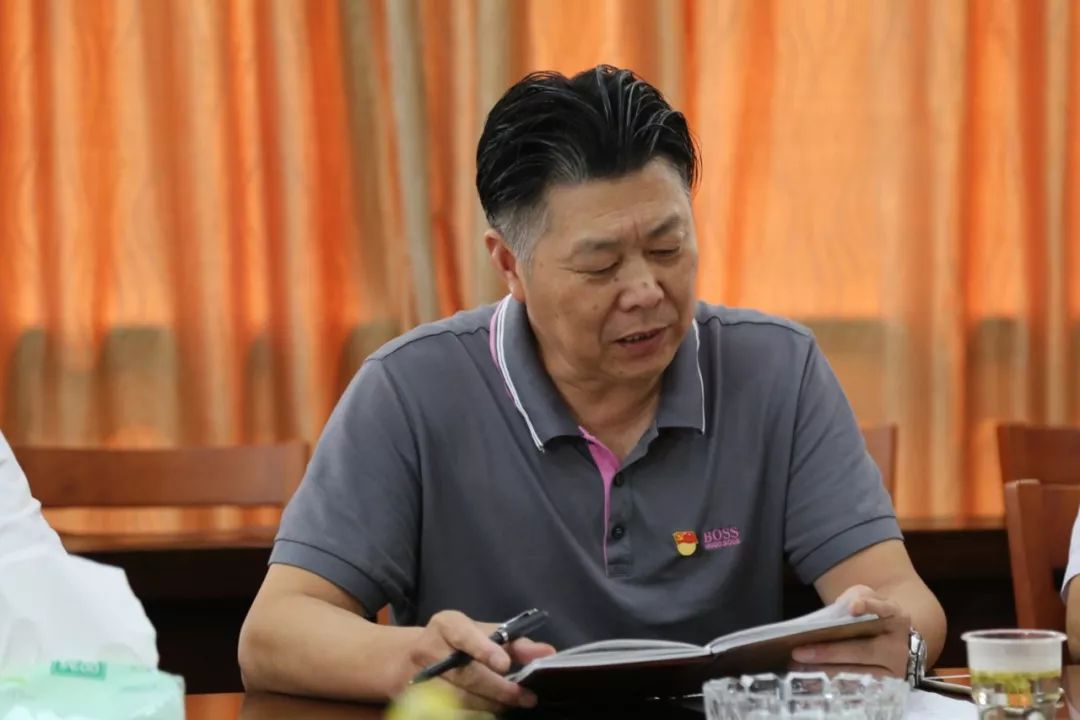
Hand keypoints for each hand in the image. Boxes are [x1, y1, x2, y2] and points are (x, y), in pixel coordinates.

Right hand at [399, 610, 555, 711]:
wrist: (409, 659)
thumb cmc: (458, 643)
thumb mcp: (483, 634)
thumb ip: (516, 643)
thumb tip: (548, 653)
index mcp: (446, 624)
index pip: (465, 635)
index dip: (484, 650)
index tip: (504, 665)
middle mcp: (428, 648)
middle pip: (466, 675)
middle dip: (499, 689)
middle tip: (526, 698)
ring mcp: (418, 677)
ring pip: (459, 699)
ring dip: (490, 706)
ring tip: (512, 705)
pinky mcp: (415, 702)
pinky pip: (449, 714)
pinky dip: (474, 714)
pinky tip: (490, 712)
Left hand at [790, 585, 910, 677]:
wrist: (900, 642)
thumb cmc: (878, 618)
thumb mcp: (872, 601)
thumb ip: (855, 598)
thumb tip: (832, 613)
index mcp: (896, 617)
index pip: (883, 610)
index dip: (869, 607)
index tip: (852, 608)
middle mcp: (897, 645)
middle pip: (863, 650)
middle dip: (830, 651)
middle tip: (799, 652)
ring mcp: (894, 670)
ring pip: (858, 673)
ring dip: (827, 670)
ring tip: (800, 667)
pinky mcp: (887, 686)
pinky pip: (857, 687)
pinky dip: (835, 683)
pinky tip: (814, 682)